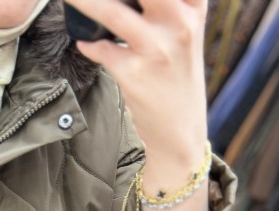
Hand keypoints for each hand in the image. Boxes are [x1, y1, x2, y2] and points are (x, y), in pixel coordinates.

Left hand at [68, 0, 210, 210]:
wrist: (179, 131)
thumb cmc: (178, 78)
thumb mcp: (186, 34)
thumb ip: (171, 6)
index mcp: (194, 10)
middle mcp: (179, 25)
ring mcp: (155, 50)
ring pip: (112, 12)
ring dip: (85, 2)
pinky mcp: (133, 74)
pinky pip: (101, 49)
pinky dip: (89, 44)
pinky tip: (84, 42)